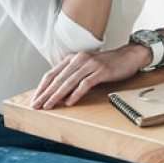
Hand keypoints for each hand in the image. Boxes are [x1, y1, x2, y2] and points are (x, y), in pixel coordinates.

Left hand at [31, 44, 149, 108]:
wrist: (129, 56)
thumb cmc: (107, 64)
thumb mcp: (87, 67)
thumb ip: (73, 76)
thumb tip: (59, 94)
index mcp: (73, 58)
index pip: (52, 73)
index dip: (42, 87)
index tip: (34, 99)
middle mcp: (80, 59)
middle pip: (58, 78)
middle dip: (45, 94)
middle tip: (36, 105)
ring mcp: (91, 64)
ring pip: (69, 81)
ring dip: (57, 95)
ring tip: (49, 106)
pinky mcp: (101, 70)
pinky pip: (85, 83)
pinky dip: (76, 93)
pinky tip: (70, 102)